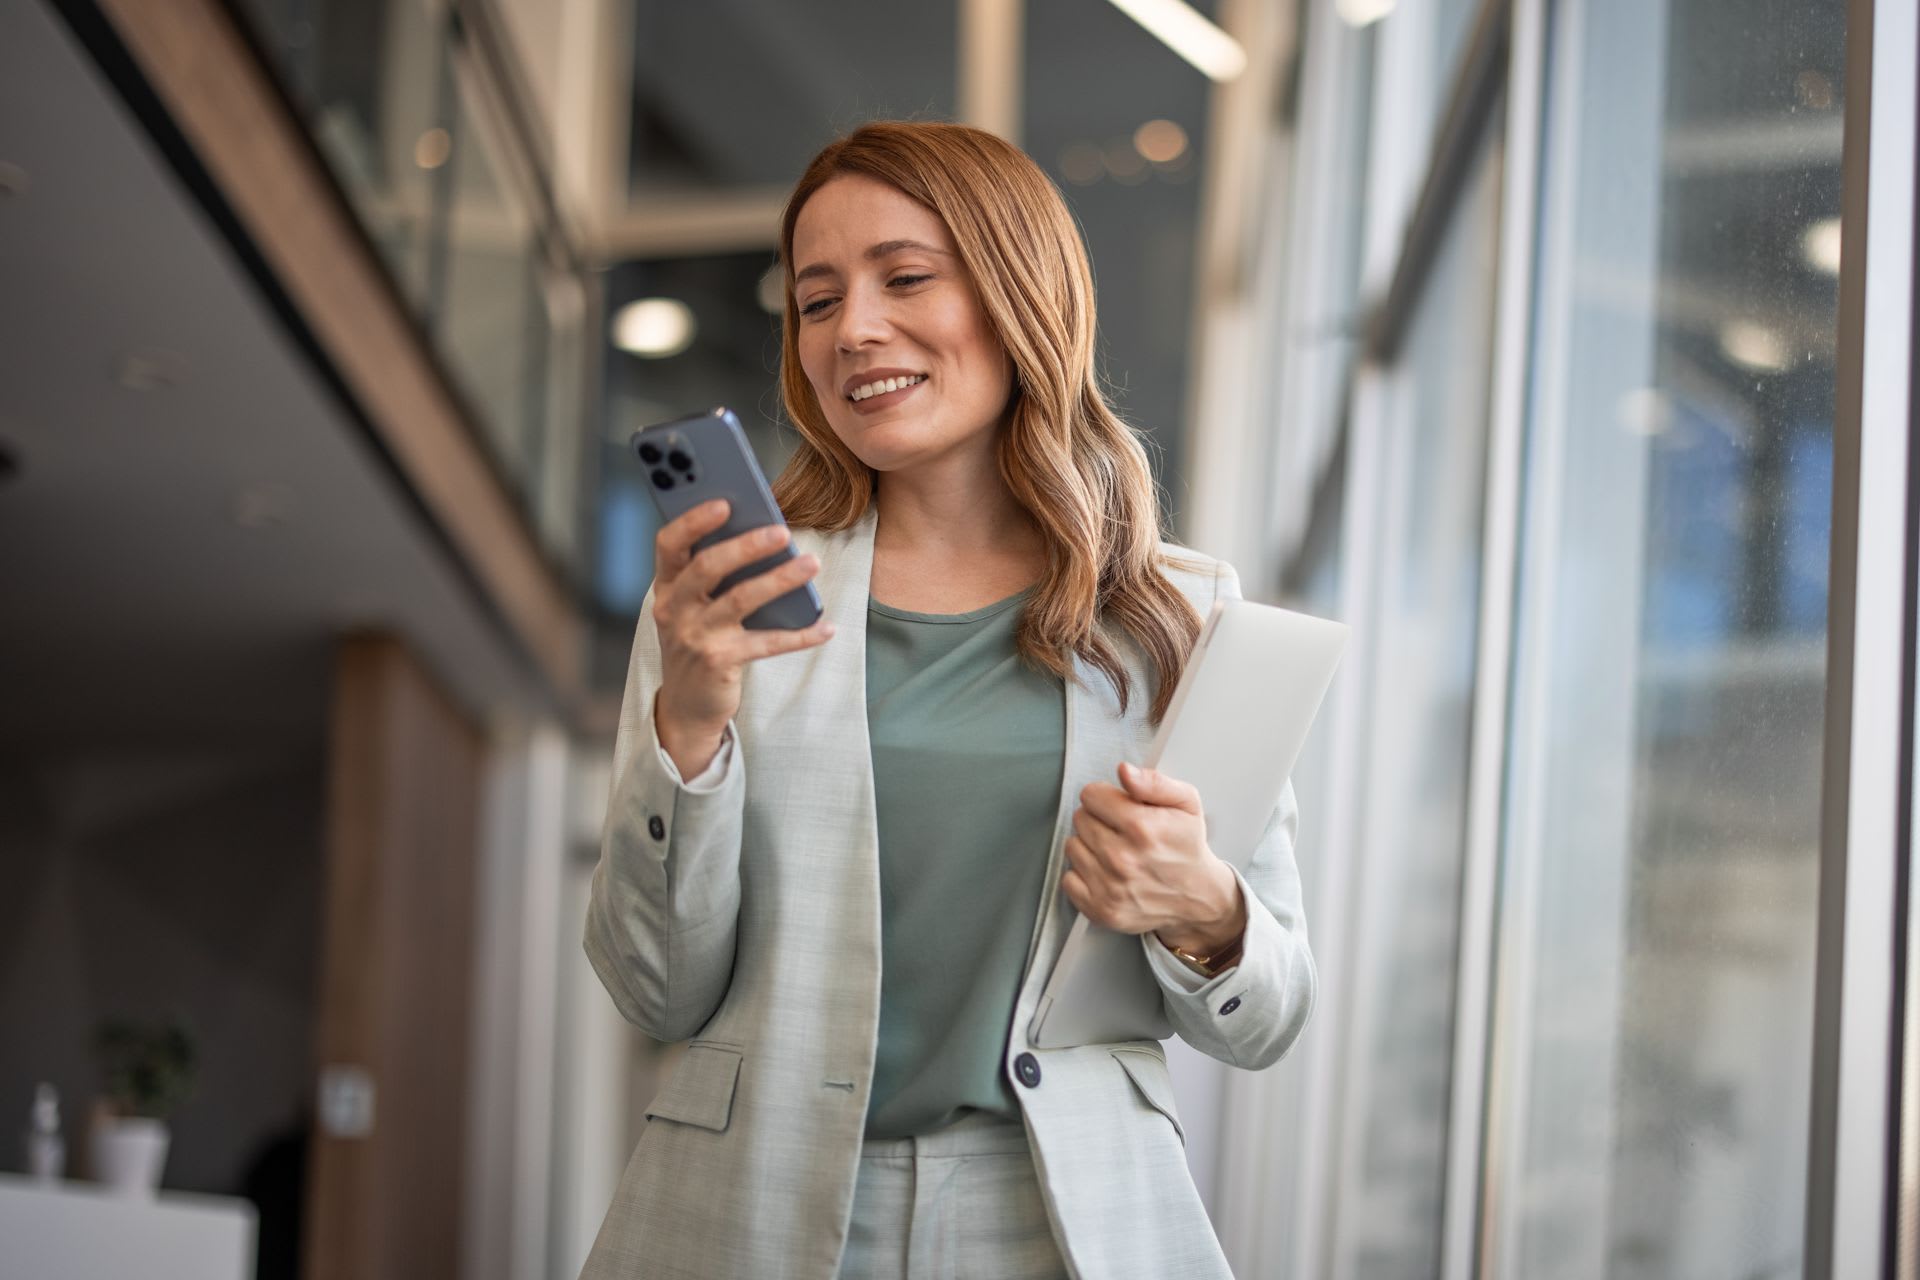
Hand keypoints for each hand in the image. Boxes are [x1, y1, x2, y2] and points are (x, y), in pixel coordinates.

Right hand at [650, 500, 834, 774]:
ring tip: (812, 564)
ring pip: (739, 600)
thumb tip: (763, 532)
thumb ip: (714, 572)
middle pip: (707, 567)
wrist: (688, 705)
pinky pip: (766, 644)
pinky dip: (800, 636)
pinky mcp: (719, 663)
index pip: (669, 543)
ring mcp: (695, 637)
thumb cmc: (698, 640)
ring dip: (779, 580)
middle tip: (782, 532)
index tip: (724, 501)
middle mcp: (674, 609)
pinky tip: (827, 627)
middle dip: (746, 546)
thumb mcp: (693, 605)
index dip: (694, 520)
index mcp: (666, 586)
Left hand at [1060, 762, 1245, 954]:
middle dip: (1098, 819)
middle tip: (1120, 830)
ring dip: (1089, 846)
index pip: (1090, 795)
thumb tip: (1124, 771)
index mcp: (1142, 828)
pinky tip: (1105, 872)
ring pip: (1072, 846)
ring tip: (1114, 851)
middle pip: (1080, 819)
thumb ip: (1154, 782)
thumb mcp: (1186, 804)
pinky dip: (1083, 875)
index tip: (1118, 806)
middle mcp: (1123, 859)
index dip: (1105, 797)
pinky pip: (1068, 879)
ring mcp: (1110, 887)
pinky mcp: (1102, 909)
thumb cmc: (1188, 848)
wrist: (1199, 897)